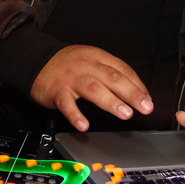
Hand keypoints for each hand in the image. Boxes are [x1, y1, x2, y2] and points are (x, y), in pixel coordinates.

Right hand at [30, 45, 153, 131]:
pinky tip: (84, 125)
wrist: (36, 60)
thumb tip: (135, 90)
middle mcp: (86, 66)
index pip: (123, 70)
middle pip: (112, 77)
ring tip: (125, 113)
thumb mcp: (91, 60)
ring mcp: (71, 78)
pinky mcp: (57, 91)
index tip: (148, 99)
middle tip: (145, 107)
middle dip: (131, 93)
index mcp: (98, 57)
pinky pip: (67, 104)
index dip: (137, 85)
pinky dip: (76, 115)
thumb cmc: (68, 64)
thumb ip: (110, 72)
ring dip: (111, 101)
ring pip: (93, 89)